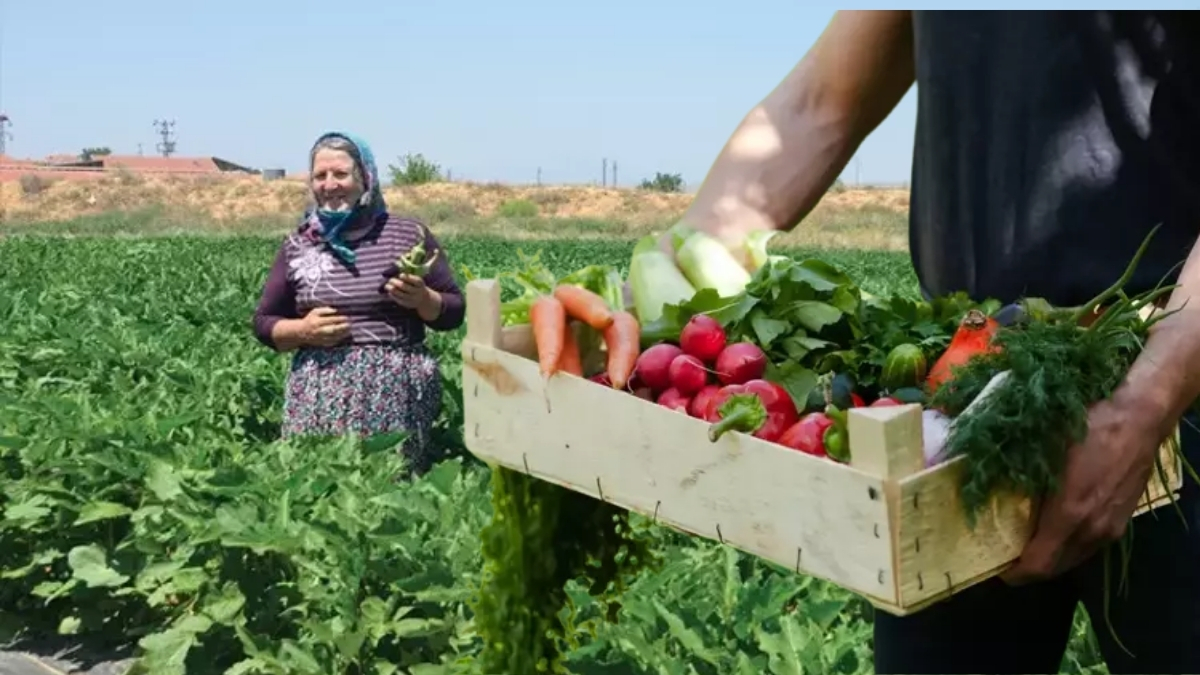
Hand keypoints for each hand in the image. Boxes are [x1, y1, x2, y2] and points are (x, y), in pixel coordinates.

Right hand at [299, 306, 350, 346]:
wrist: (301, 332)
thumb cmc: (310, 320)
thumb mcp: (315, 312)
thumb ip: (325, 310)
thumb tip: (335, 310)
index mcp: (317, 322)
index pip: (330, 320)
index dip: (339, 319)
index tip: (346, 318)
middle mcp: (319, 330)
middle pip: (333, 329)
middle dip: (342, 327)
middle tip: (349, 325)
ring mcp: (320, 338)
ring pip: (333, 337)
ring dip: (342, 334)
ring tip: (349, 331)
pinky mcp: (321, 343)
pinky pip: (332, 342)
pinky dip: (338, 340)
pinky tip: (343, 336)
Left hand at [385, 273, 432, 310]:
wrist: (423, 299)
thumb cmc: (416, 286)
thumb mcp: (416, 280)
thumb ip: (408, 276)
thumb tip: (396, 267)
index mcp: (420, 284)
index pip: (416, 281)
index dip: (408, 278)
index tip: (400, 275)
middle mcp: (417, 292)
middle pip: (406, 287)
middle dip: (396, 283)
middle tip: (390, 280)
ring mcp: (412, 299)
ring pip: (401, 294)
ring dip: (392, 289)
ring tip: (387, 286)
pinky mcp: (407, 304)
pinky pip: (399, 300)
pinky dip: (393, 296)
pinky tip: (390, 292)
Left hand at [1001, 396, 1163, 584]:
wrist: (1139, 417)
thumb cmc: (1086, 427)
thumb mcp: (1042, 450)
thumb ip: (1020, 481)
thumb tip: (991, 493)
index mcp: (1069, 515)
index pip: (1038, 565)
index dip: (1014, 573)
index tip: (995, 567)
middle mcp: (1093, 530)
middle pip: (1056, 568)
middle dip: (1029, 569)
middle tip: (1007, 554)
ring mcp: (1111, 528)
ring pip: (1074, 558)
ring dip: (1050, 558)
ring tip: (1027, 542)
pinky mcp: (1122, 521)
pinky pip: (1089, 546)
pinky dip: (1069, 546)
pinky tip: (1055, 529)